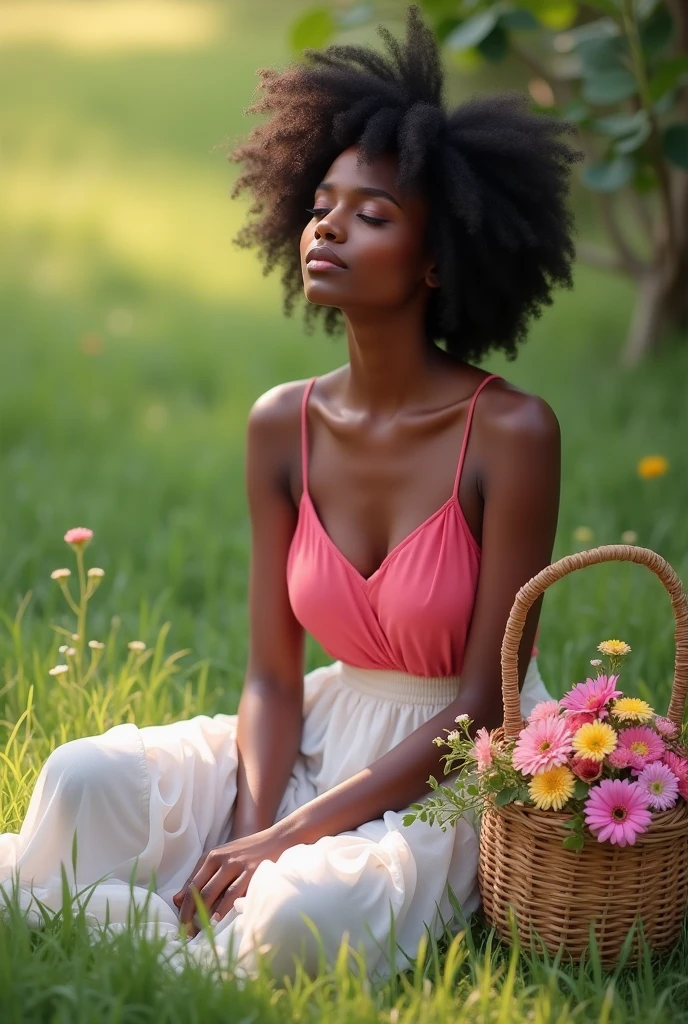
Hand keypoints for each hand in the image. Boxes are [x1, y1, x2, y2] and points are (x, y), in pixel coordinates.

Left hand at [172, 826, 291, 936]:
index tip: (181, 927)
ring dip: (203, 914)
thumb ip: (200, 877)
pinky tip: (217, 920)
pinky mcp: (251, 871)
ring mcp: (236, 864)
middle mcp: (220, 859)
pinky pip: (232, 893)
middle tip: (187, 934)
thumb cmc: (246, 854)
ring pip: (212, 892)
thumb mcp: (221, 860)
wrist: (277, 839)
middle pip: (198, 890)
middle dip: (190, 915)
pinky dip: (223, 908)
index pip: (190, 885)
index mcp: (211, 856)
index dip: (183, 908)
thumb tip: (176, 901)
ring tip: (199, 932)